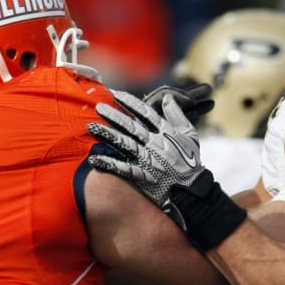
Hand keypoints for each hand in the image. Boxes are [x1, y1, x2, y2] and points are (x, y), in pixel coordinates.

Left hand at [87, 91, 245, 248]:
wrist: (192, 189)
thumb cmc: (191, 161)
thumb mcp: (190, 135)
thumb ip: (177, 115)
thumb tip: (167, 98)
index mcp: (167, 133)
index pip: (146, 114)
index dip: (130, 103)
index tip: (116, 95)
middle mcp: (156, 144)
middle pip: (132, 127)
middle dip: (114, 115)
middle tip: (99, 107)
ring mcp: (148, 160)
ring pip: (124, 144)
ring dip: (107, 135)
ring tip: (92, 127)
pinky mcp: (143, 176)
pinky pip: (123, 168)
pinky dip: (108, 163)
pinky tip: (94, 158)